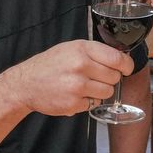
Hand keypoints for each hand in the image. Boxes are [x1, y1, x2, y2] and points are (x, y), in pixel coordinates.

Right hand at [4, 39, 133, 116]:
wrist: (25, 84)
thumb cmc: (49, 65)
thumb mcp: (70, 48)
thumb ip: (94, 52)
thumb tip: (120, 60)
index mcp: (82, 49)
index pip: (117, 58)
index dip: (126, 66)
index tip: (126, 69)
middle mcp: (81, 66)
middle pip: (114, 77)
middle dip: (109, 79)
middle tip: (95, 78)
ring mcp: (77, 86)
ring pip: (107, 92)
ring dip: (100, 92)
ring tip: (84, 87)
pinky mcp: (74, 103)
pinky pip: (94, 104)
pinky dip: (87, 101)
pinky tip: (74, 95)